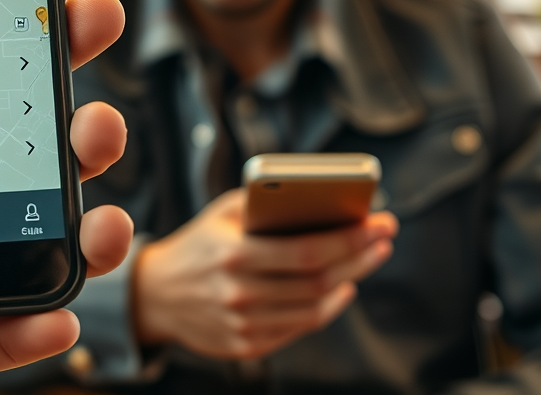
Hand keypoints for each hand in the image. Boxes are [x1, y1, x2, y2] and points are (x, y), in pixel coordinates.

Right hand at [133, 188, 395, 359]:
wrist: (156, 293)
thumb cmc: (199, 243)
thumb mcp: (222, 212)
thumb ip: (265, 201)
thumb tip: (320, 194)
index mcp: (234, 255)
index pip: (308, 251)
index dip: (351, 238)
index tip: (381, 223)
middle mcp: (239, 293)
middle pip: (319, 281)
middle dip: (361, 257)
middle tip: (383, 238)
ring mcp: (243, 325)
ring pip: (315, 308)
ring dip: (350, 281)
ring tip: (367, 258)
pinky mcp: (246, 346)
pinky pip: (300, 327)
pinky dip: (327, 307)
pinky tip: (341, 287)